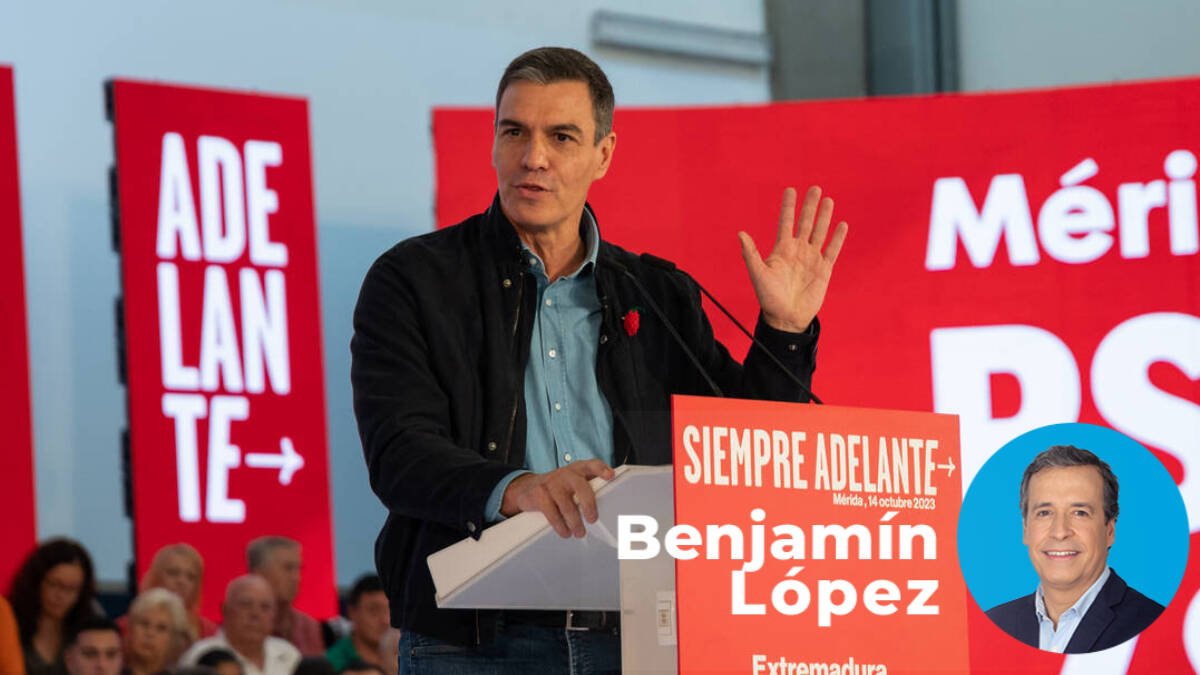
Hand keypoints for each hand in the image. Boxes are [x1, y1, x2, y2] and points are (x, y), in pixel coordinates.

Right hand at [499, 460, 614, 537]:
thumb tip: (609, 506)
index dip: (601, 469)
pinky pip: (552, 513)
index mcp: (577, 469)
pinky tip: (565, 531)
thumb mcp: (573, 482)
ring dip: (575, 522)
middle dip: (589, 504)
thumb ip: (589, 488)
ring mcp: (551, 483)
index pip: (592, 465)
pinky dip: (560, 526)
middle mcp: (566, 474)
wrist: (527, 488)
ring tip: (579, 532)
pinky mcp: (539, 494)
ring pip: (566, 505)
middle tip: (592, 519)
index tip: (610, 476)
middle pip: (580, 486)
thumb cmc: (557, 487)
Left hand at [738, 186, 847, 331]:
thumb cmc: (769, 297)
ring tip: (828, 201)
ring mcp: (812, 259)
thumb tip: (740, 233)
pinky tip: (842, 225)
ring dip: (824, 217)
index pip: (786, 222)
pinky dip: (837, 238)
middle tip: (815, 188)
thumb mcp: (758, 274)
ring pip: (820, 233)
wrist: (786, 317)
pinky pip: (832, 250)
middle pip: (806, 223)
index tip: (790, 190)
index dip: (788, 207)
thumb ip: (751, 253)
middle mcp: (798, 251)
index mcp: (782, 249)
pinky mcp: (824, 270)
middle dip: (809, 206)